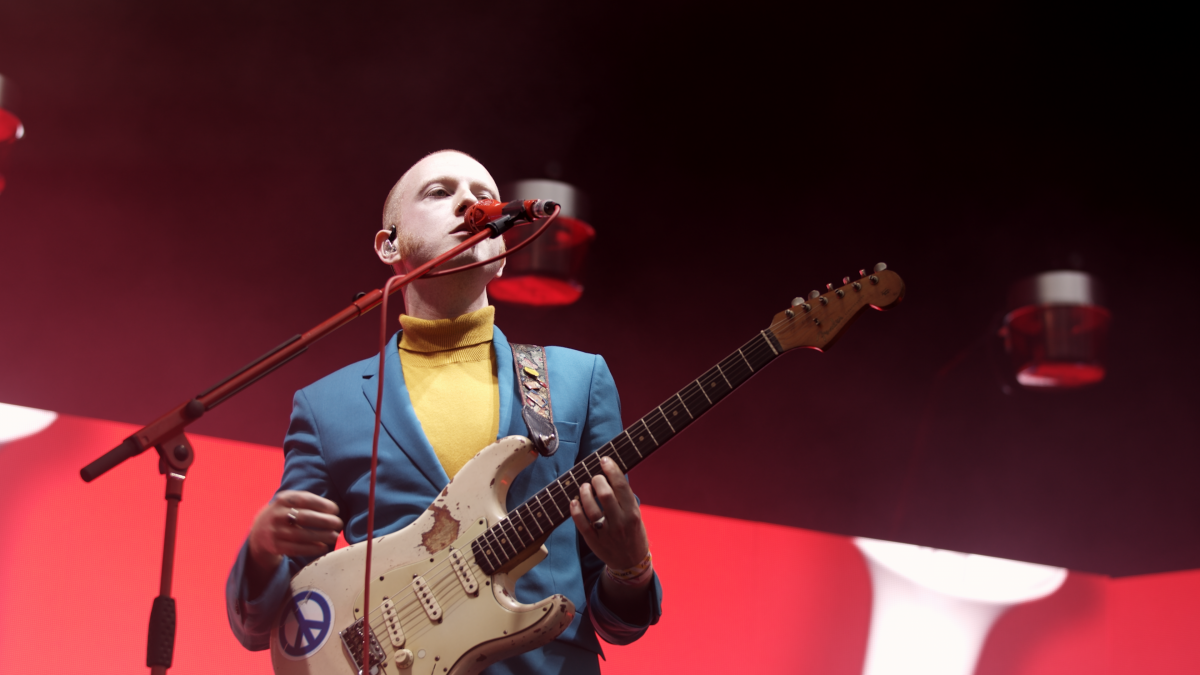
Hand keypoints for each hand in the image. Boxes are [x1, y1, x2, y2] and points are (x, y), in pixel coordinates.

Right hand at [248, 490, 342, 574]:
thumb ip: (307, 502)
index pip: (305, 499)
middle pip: (304, 517)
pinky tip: (323, 547)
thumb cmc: (284, 514)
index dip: (322, 504)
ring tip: (335, 536)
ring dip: (321, 536)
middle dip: (325, 521)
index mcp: (283, 499)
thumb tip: (333, 510)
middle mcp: (277, 514)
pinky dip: (312, 549)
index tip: (335, 510)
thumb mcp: (290, 502)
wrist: (259, 532)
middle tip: (338, 524)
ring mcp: (275, 531)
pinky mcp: (275, 546)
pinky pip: (296, 549)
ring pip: (301, 535)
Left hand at [570, 456, 649, 570]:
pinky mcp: (593, 540)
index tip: (604, 460)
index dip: (612, 470)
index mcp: (633, 513)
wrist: (630, 563)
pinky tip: (574, 501)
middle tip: (595, 477)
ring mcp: (606, 532)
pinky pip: (581, 523)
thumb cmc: (633, 533)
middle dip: (597, 480)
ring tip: (584, 487)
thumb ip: (625, 498)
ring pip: (591, 508)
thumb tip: (611, 474)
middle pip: (605, 494)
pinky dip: (575, 510)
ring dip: (584, 492)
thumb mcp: (636, 515)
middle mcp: (620, 522)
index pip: (621, 486)